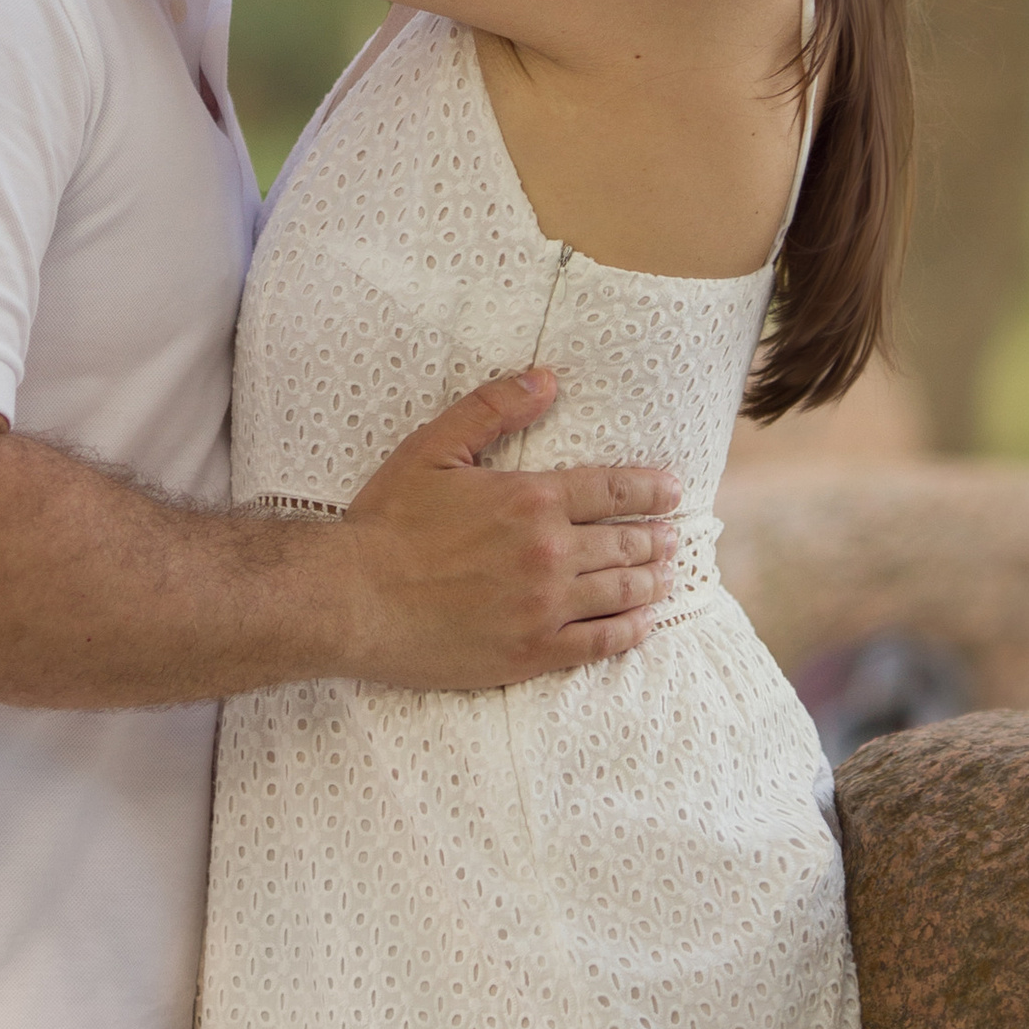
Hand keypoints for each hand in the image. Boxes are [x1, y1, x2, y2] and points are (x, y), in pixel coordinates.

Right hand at [340, 371, 679, 688]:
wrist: (354, 598)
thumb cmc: (389, 522)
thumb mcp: (434, 447)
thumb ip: (494, 408)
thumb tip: (547, 377)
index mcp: (531, 500)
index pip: (611, 492)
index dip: (649, 490)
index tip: (672, 491)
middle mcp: (549, 553)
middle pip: (624, 544)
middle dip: (655, 538)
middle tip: (673, 537)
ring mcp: (545, 607)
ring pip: (621, 592)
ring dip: (651, 581)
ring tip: (665, 575)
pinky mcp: (533, 651)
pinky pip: (599, 643)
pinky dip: (629, 631)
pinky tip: (642, 623)